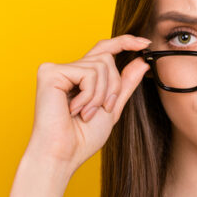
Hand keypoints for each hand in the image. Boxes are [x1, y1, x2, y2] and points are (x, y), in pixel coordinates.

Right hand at [27, 34, 151, 172]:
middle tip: (102, 109)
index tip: (145, 43)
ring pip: (100, 65)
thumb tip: (141, 61)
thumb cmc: (82, 138)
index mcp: (81, 77)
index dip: (125, 42)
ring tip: (85, 113)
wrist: (64, 153)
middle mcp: (68, 69)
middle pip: (107, 59)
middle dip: (112, 87)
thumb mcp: (112, 107)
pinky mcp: (50, 72)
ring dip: (100, 95)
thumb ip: (124, 84)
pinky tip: (74, 110)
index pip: (104, 50)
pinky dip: (89, 96)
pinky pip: (88, 73)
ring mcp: (57, 69)